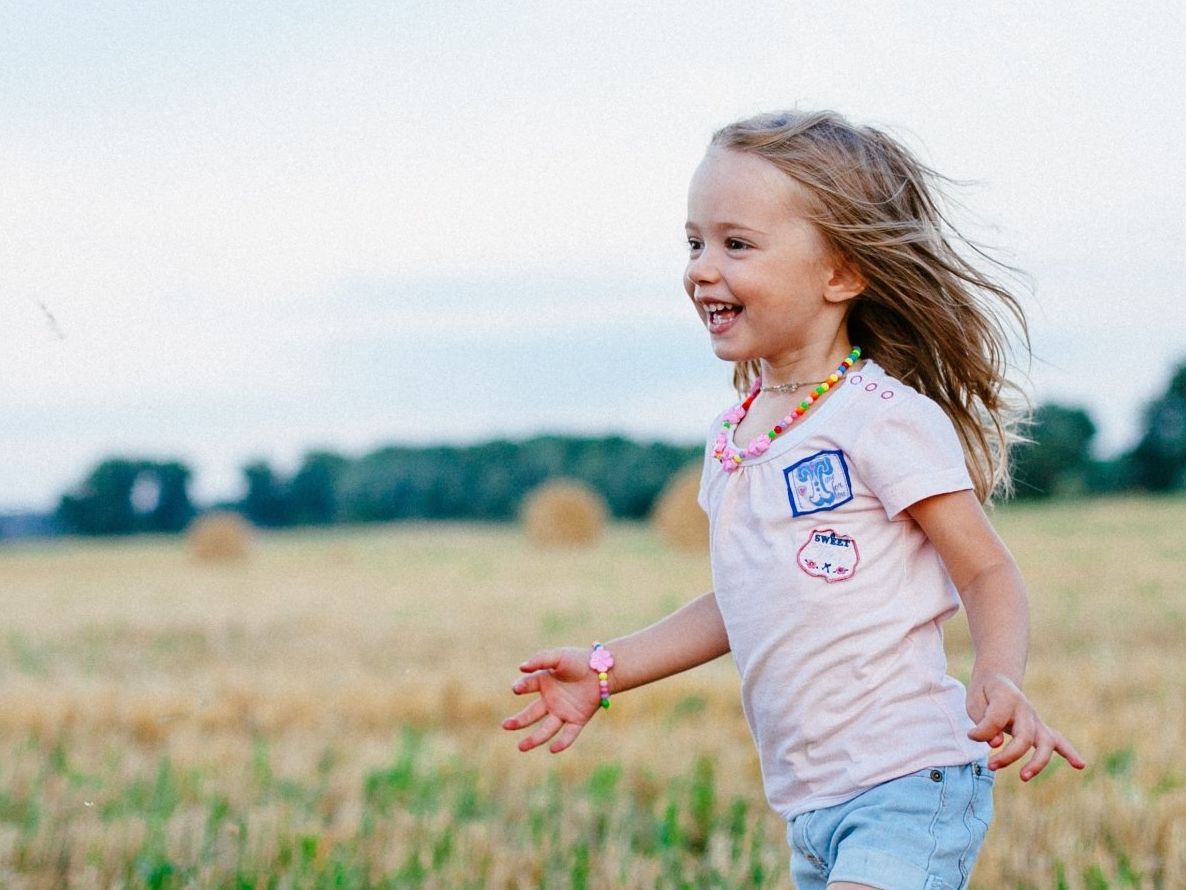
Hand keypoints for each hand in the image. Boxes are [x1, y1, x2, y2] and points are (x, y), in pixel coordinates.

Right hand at [501, 647, 601, 753]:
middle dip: (518, 721)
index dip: (521, 687)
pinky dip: (562, 742)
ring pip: (546, 729)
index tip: (517, 689)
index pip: (528, 686)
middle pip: (531, 713)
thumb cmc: (579, 660)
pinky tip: (553, 748)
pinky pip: (568, 734)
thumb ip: (540, 660)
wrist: (604, 669)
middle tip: (505, 725)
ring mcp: (563, 711)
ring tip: (521, 747)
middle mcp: (551, 700)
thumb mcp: (559, 656)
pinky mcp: (577, 720)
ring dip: (534, 739)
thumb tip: (521, 667)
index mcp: (544, 682)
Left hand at [967, 673, 1086, 780]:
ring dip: (1037, 762)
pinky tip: (1079, 765)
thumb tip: (996, 744)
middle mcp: (1025, 709)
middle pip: (1025, 736)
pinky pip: (1058, 741)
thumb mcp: (974, 702)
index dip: (982, 732)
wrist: (997, 680)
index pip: (996, 719)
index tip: (970, 735)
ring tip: (1023, 777)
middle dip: (1009, 755)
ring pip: (1046, 742)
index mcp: (1006, 697)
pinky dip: (1069, 753)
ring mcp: (1035, 719)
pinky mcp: (1040, 728)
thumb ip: (983, 723)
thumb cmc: (984, 694)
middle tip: (991, 766)